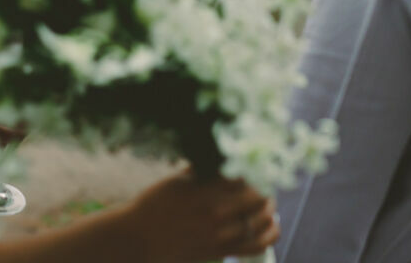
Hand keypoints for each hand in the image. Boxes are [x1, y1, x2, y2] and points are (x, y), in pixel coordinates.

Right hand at [124, 169, 278, 262]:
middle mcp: (215, 211)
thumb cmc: (152, 205)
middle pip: (257, 198)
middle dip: (264, 192)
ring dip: (269, 213)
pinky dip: (268, 237)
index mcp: (205, 189)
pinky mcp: (218, 251)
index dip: (255, 173)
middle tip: (265, 189)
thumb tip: (221, 159)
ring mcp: (218, 233)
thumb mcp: (175, 180)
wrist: (137, 238)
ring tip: (269, 208)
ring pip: (259, 222)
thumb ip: (201, 171)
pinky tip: (273, 229)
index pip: (245, 177)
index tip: (258, 170)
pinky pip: (253, 246)